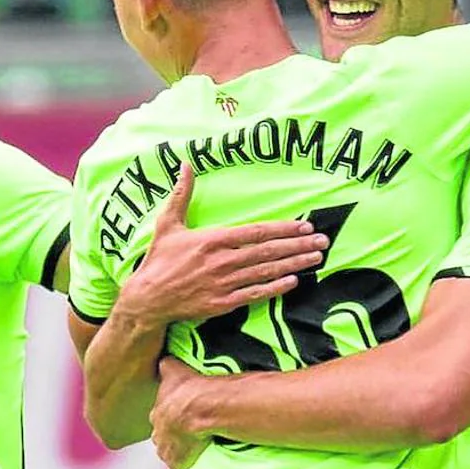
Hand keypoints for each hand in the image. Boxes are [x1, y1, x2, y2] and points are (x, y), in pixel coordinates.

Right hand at [119, 163, 327, 325]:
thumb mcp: (168, 223)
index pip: (256, 232)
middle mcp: (222, 261)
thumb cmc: (158, 260)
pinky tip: (293, 281)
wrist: (147, 299)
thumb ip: (181, 194)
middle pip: (268, 251)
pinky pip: (255, 295)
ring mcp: (224, 284)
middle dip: (297, 245)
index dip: (282, 228)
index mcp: (212, 239)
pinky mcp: (223, 303)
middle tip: (322, 240)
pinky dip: (275, 288)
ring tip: (316, 258)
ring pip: (266, 272)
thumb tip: (186, 165)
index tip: (303, 224)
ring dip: (293, 264)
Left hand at [150, 357, 212, 468]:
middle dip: (172, 436)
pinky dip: (187, 467)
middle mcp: (158, 436)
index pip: (160, 419)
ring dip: (181, 452)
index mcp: (156, 415)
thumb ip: (166, 366)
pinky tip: (197, 461)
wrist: (201, 409)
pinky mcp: (179, 467)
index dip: (170, 417)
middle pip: (164, 438)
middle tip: (188, 431)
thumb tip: (163, 359)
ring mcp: (167, 453)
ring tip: (196, 446)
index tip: (180, 416)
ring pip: (172, 454)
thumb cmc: (188, 389)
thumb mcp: (174, 369)